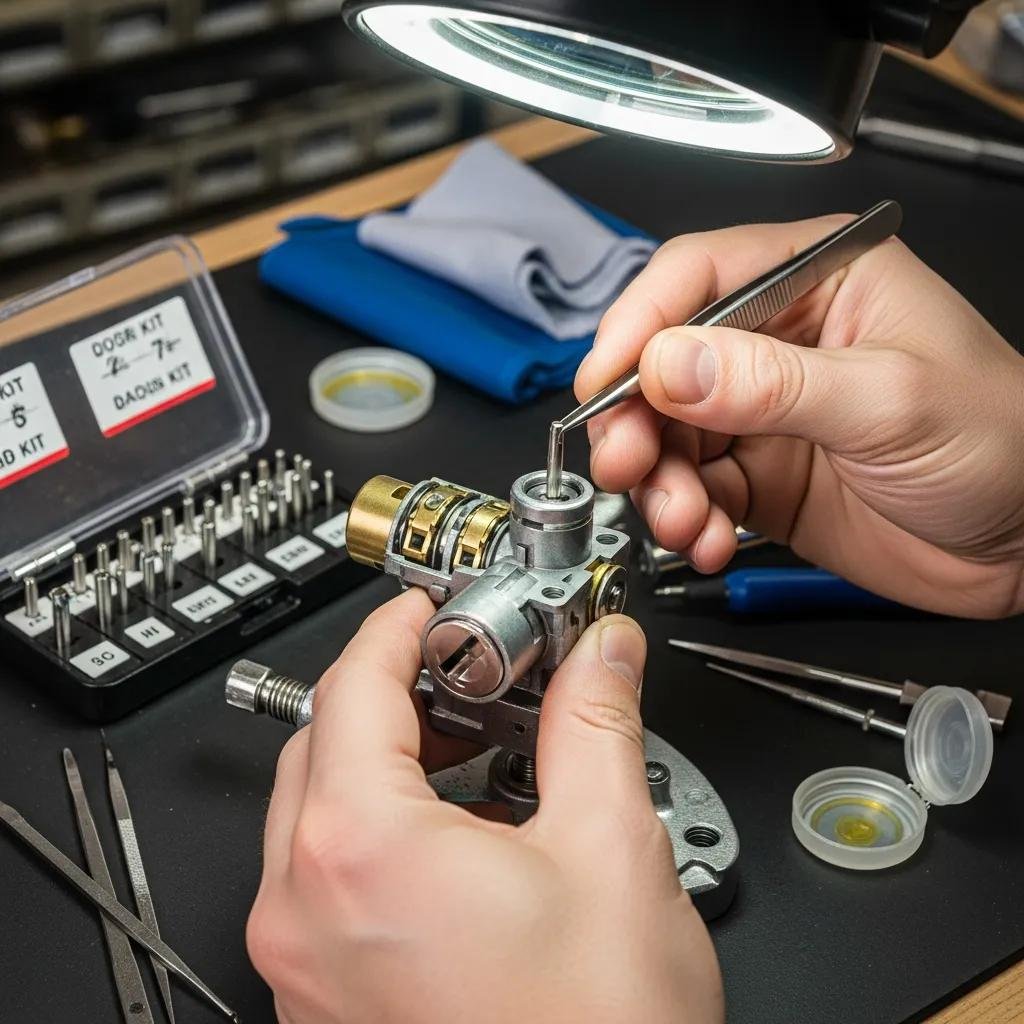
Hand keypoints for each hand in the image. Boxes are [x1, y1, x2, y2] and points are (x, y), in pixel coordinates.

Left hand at [246, 589, 721, 1023]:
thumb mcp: (614, 851)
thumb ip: (598, 724)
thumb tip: (605, 656)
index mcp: (360, 853)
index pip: (353, 686)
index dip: (397, 629)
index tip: (428, 610)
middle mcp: (304, 911)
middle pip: (323, 742)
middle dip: (395, 692)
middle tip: (468, 674)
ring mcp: (304, 965)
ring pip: (318, 812)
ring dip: (387, 760)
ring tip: (474, 750)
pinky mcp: (324, 1001)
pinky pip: (325, 878)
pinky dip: (378, 829)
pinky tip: (458, 834)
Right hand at [576, 214, 1023, 617]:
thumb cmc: (1004, 441)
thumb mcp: (889, 400)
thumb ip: (773, 383)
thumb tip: (669, 362)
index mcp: (814, 281)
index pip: (696, 277)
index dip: (638, 326)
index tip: (606, 382)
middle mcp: (776, 340)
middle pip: (663, 362)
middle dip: (635, 418)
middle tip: (627, 462)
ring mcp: (761, 412)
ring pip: (666, 434)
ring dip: (658, 481)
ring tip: (681, 519)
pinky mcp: (757, 475)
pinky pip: (691, 490)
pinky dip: (684, 520)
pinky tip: (707, 540)